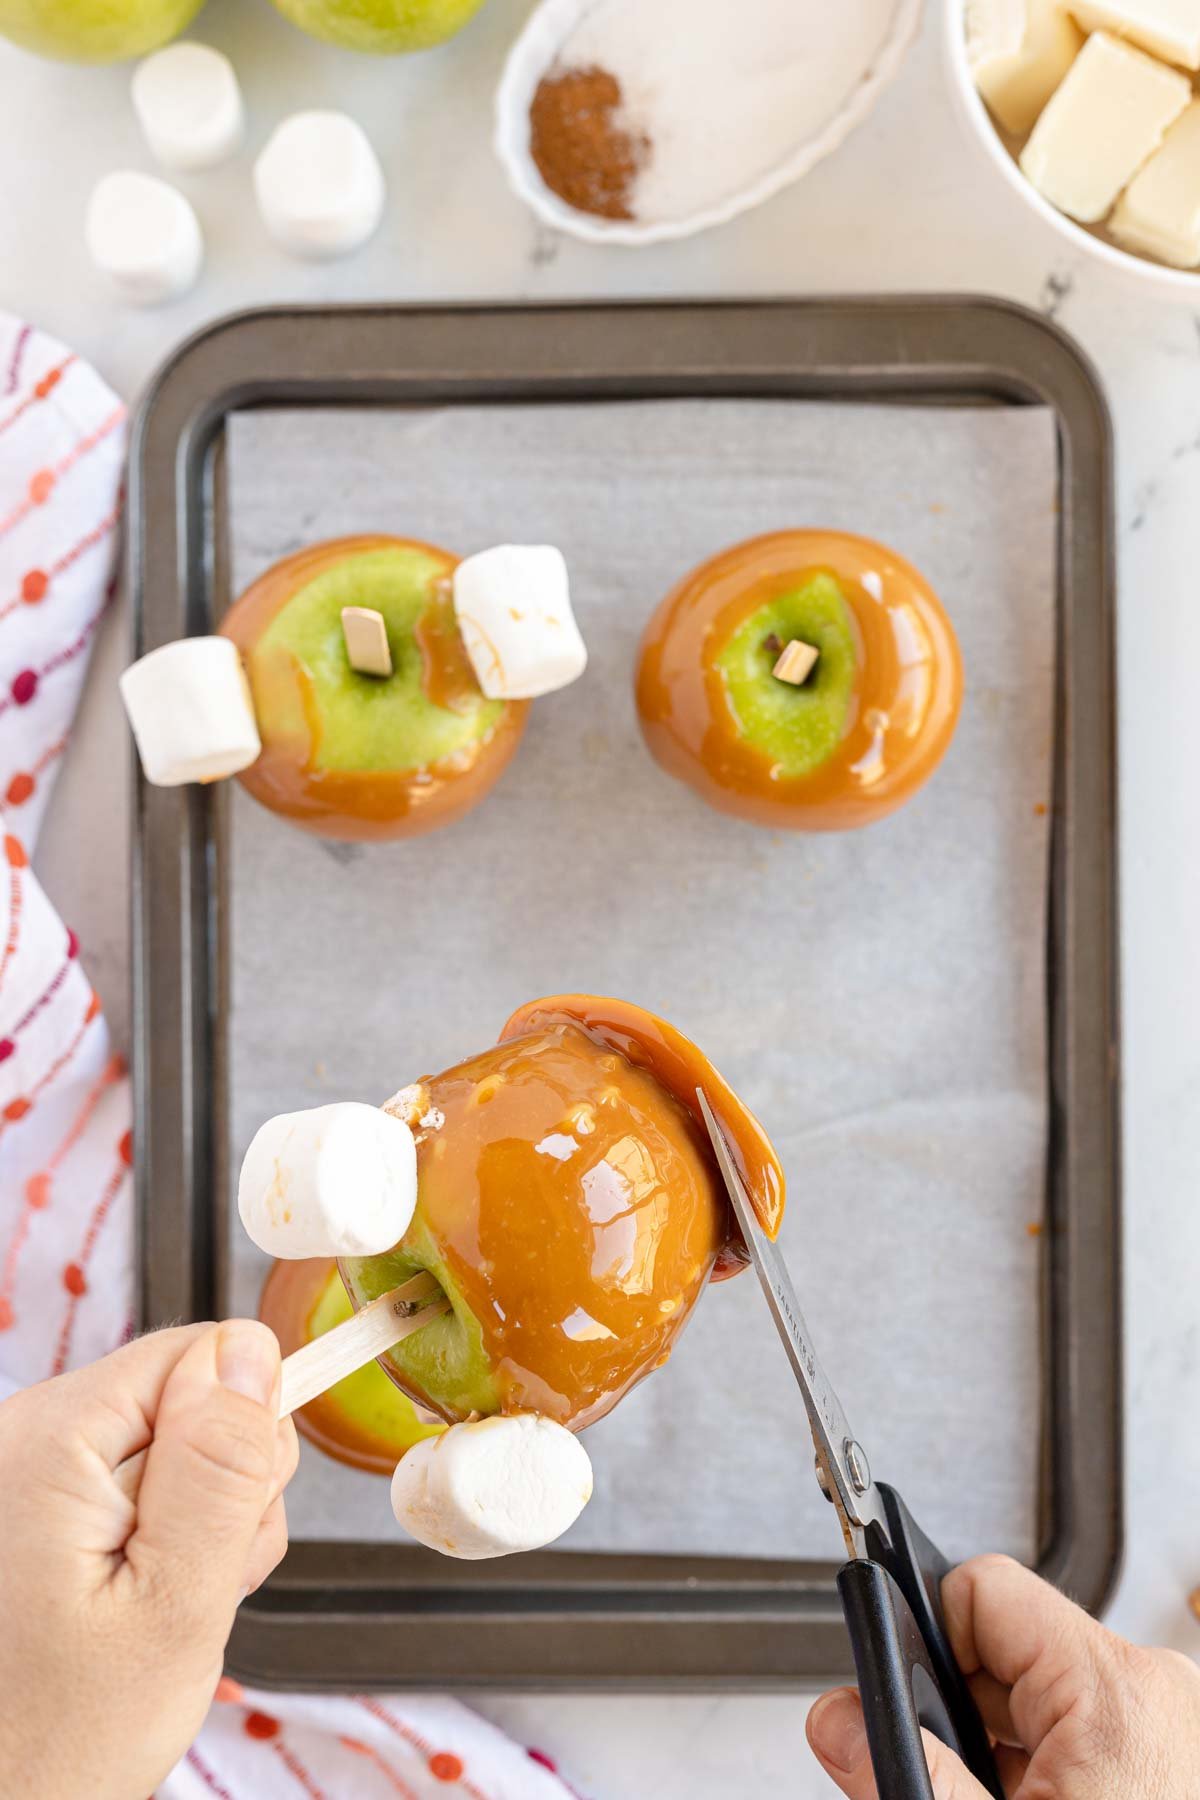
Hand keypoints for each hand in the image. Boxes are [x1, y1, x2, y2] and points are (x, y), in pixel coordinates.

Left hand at [0, 1322, 297, 1799]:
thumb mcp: (175, 1607)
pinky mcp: (30, 1501)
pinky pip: (135, 1483)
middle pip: (190, 1396)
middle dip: (221, 1488)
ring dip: (195, 1525)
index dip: (244, 1435)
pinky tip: (137, 1606)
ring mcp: (21, 1468)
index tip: (227, 1528)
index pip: (204, 1352)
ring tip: (160, 1611)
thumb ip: (221, 1470)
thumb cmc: (59, 1741)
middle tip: (191, 1587)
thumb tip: (253, 1350)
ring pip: (174, 1443)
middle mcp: (22, 1432)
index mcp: (50, 1438)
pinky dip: (157, 1542)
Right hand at [807, 1553, 1199, 1797]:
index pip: (982, 1590)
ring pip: (1042, 1704)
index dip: (924, 1637)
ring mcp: (1173, 1731)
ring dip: (1001, 1757)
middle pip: (1007, 1651)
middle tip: (945, 1785)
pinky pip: (1082, 1742)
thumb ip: (910, 1773)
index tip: (896, 1695)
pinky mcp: (1174, 1767)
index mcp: (1112, 1688)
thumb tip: (840, 1721)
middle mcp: (1154, 1692)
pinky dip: (1044, 1781)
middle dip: (958, 1717)